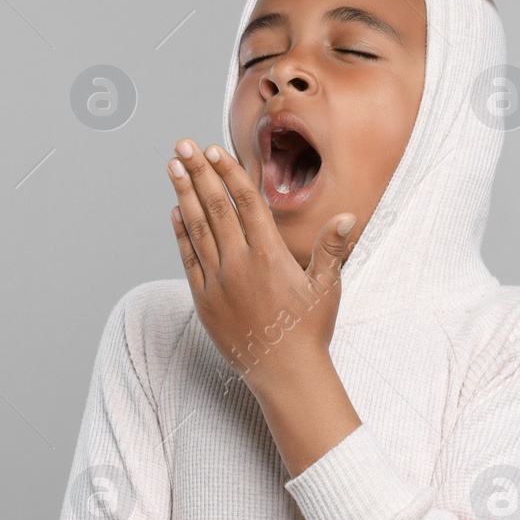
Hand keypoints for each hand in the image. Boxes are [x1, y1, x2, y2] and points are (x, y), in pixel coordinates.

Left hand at [166, 139, 355, 395]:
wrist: (284, 374)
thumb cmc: (309, 331)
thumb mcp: (327, 287)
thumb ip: (331, 248)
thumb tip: (347, 216)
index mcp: (270, 255)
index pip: (245, 202)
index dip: (228, 173)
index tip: (213, 150)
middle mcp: (240, 264)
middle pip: (215, 207)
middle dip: (198, 173)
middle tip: (182, 145)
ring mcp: (218, 282)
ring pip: (197, 229)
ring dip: (183, 195)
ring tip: (173, 168)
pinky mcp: (204, 301)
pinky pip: (188, 260)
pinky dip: (180, 234)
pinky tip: (174, 212)